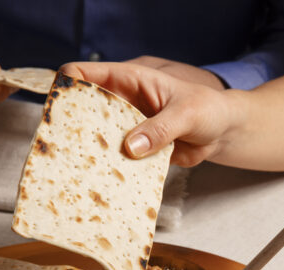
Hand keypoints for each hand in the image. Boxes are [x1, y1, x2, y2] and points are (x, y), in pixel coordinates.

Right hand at [61, 62, 233, 166]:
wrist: (222, 132)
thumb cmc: (207, 109)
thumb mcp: (186, 114)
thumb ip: (160, 129)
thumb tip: (131, 147)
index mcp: (129, 80)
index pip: (87, 73)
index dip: (68, 86)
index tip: (61, 108)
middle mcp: (122, 103)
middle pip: (84, 108)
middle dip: (72, 124)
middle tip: (62, 145)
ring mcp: (126, 127)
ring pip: (98, 137)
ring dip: (90, 151)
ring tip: (78, 168)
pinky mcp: (135, 150)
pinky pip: (117, 159)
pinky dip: (110, 169)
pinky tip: (103, 181)